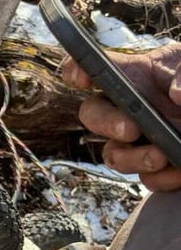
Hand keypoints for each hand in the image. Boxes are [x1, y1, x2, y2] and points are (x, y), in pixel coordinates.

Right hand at [62, 44, 180, 191]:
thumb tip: (177, 95)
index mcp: (134, 75)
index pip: (94, 69)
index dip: (78, 71)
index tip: (81, 78)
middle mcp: (127, 109)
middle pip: (92, 114)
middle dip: (104, 123)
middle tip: (129, 129)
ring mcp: (139, 141)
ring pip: (114, 155)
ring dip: (132, 159)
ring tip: (160, 156)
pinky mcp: (157, 168)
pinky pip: (148, 179)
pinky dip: (164, 178)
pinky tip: (180, 170)